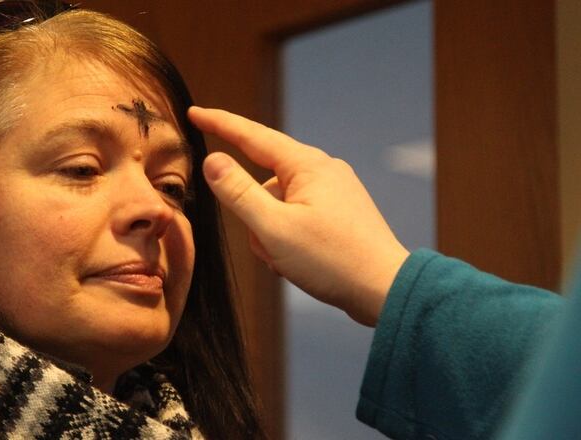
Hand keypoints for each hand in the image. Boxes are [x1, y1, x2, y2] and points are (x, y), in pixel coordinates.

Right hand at [188, 106, 408, 325]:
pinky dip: (287, 238)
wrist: (385, 290)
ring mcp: (334, 191)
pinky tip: (299, 263)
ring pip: (277, 204)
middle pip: (263, 182)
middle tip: (270, 248)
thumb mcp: (274, 228)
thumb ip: (238, 193)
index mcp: (307, 165)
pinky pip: (295, 217)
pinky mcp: (339, 213)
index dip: (220, 124)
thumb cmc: (331, 260)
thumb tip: (212, 160)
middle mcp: (322, 170)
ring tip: (289, 261)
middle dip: (254, 216)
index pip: (252, 136)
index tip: (194, 112)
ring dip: (270, 233)